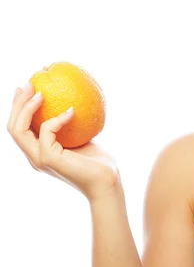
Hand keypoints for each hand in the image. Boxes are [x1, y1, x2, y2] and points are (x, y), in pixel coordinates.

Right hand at [7, 83, 120, 201]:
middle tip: (30, 83)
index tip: (28, 88)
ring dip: (26, 107)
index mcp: (39, 152)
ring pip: (18, 130)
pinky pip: (47, 131)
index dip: (19, 108)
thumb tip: (72, 103)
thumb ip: (72, 126)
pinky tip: (71, 111)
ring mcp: (39, 159)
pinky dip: (57, 119)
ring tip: (39, 92)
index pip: (19, 129)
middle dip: (17, 103)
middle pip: (12, 127)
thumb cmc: (99, 163)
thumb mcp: (82, 139)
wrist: (107, 183)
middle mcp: (34, 157)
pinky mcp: (49, 159)